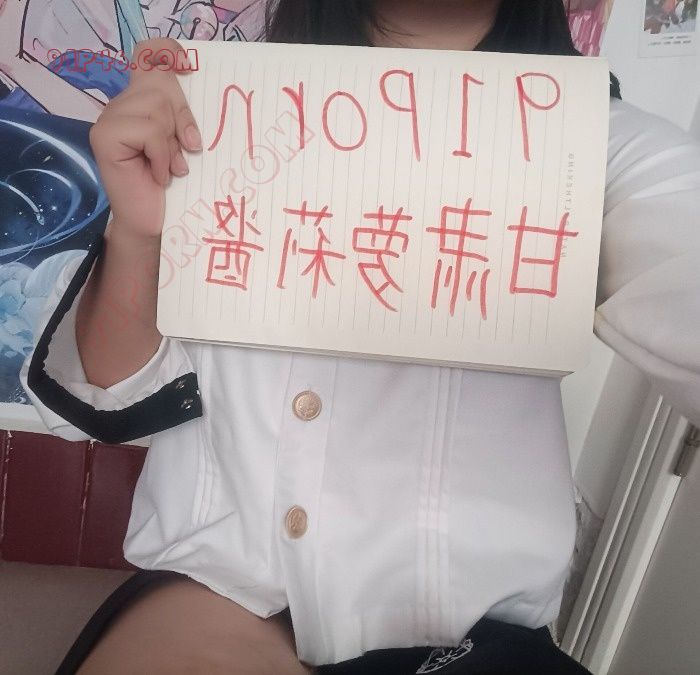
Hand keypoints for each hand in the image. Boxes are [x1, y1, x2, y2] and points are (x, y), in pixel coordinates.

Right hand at [89, 38, 200, 238]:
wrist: (149, 222)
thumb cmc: (169, 186)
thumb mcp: (180, 144)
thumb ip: (181, 116)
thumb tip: (188, 94)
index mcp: (139, 101)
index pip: (147, 54)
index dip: (165, 51)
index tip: (185, 66)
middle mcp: (120, 104)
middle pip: (161, 83)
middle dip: (181, 118)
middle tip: (185, 151)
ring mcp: (109, 119)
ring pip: (156, 107)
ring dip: (171, 143)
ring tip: (169, 167)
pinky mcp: (105, 136)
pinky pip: (150, 131)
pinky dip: (162, 156)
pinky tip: (159, 176)